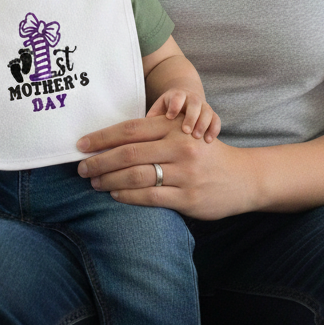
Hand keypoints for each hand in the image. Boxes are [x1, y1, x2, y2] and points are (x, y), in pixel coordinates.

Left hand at [76, 115, 255, 219]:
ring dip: (109, 179)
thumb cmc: (204, 152)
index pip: (130, 129)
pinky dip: (127, 196)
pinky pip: (150, 197)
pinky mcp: (188, 198)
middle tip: (80, 167)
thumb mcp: (183, 132)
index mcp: (174, 127)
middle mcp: (179, 147)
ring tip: (94, 181)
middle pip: (128, 152)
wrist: (243, 177)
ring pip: (136, 175)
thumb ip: (154, 133)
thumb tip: (111, 140)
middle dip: (99, 160)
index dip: (102, 136)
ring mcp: (184, 173)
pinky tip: (114, 194)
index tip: (81, 144)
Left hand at [147, 88, 220, 141]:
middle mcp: (192, 99)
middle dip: (190, 117)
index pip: (177, 97)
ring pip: (207, 111)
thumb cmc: (167, 110)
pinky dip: (214, 129)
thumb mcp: (159, 110)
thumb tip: (135, 133)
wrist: (186, 97)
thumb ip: (150, 119)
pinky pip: (216, 120)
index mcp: (177, 96)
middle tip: (185, 131)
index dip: (174, 105)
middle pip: (194, 104)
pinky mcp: (212, 115)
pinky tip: (209, 141)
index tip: (169, 117)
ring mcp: (203, 106)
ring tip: (197, 137)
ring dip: (202, 124)